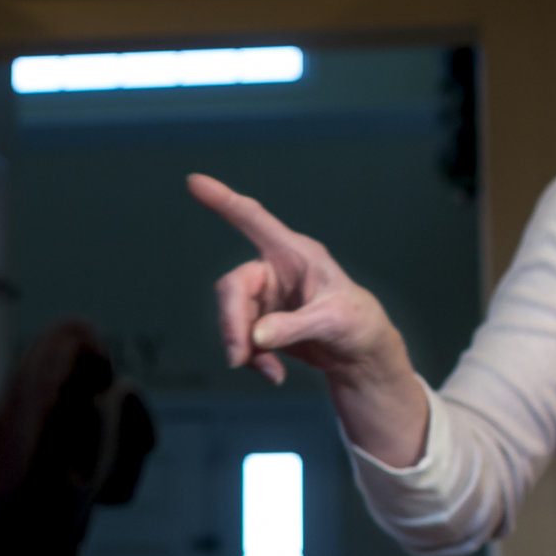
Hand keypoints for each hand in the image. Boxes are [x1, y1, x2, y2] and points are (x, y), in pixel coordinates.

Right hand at [187, 173, 430, 466]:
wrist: (361, 357)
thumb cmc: (358, 325)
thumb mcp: (334, 322)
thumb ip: (294, 327)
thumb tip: (255, 338)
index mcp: (295, 253)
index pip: (254, 220)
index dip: (224, 201)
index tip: (194, 181)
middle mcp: (275, 270)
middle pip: (233, 286)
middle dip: (232, 323)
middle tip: (238, 359)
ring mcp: (266, 298)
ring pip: (233, 318)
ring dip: (243, 349)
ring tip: (272, 373)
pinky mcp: (262, 323)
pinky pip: (241, 340)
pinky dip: (252, 359)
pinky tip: (274, 374)